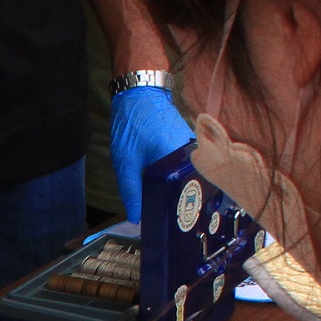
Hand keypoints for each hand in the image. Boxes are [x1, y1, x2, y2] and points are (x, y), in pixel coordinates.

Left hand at [108, 86, 192, 225]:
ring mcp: (194, 149)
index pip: (187, 196)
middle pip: (190, 189)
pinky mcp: (189, 145)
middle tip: (171, 224)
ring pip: (188, 179)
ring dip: (179, 192)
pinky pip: (186, 168)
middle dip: (180, 206)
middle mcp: (194, 155)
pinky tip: (169, 189)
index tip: (173, 227)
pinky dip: (178, 179)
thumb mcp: (126, 162)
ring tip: (171, 211)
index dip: (180, 213)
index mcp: (181, 160)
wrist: (140, 92)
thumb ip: (132, 191)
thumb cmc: (133, 123)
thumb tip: (137, 218)